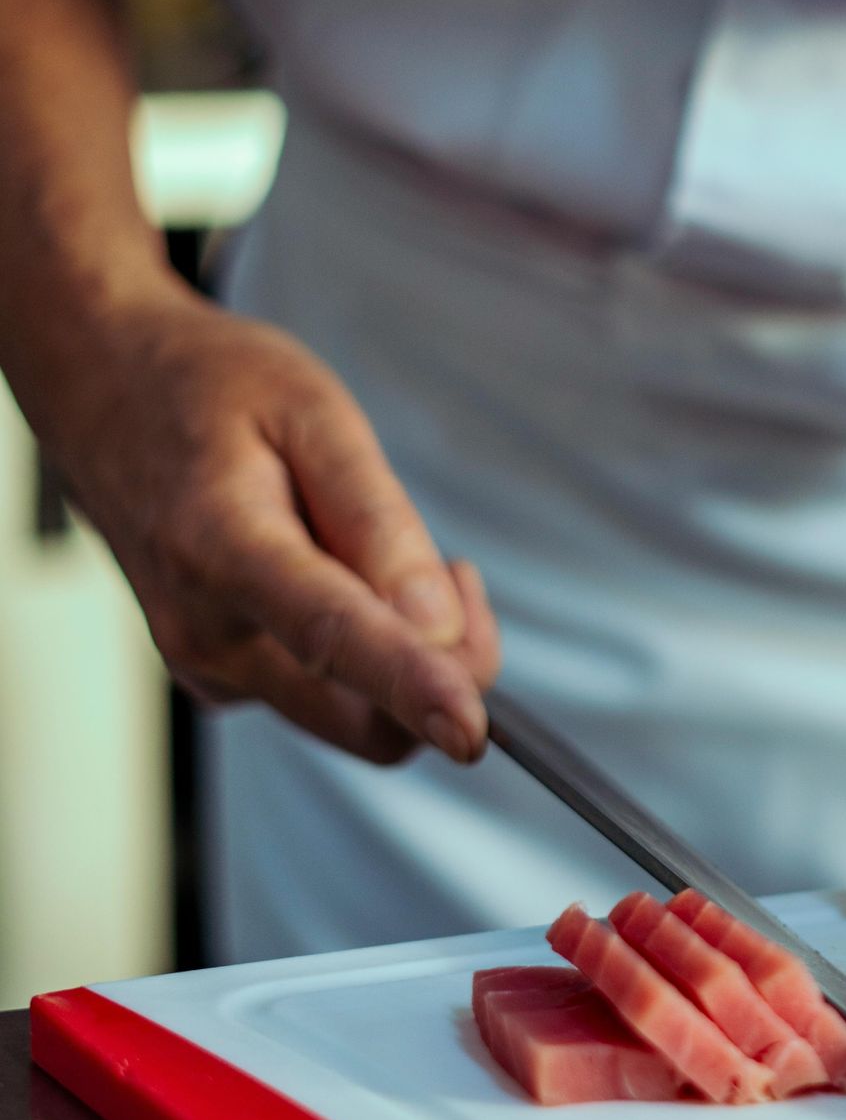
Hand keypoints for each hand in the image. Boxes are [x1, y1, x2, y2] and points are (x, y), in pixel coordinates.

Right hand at [33, 278, 498, 762]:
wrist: (102, 392)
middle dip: (443, 674)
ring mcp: (206, 666)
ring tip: (373, 541)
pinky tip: (338, 567)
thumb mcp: (312, 413)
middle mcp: (205, 633)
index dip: (410, 685)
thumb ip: (377, 521)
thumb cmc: (207, 389)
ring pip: (352, 715)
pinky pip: (325, 695)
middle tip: (456, 572)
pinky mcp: (219, 679)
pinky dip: (366, 653)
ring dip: (405, 654)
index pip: (330, 636)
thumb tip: (436, 626)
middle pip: (360, 720)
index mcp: (220, 549)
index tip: (469, 729)